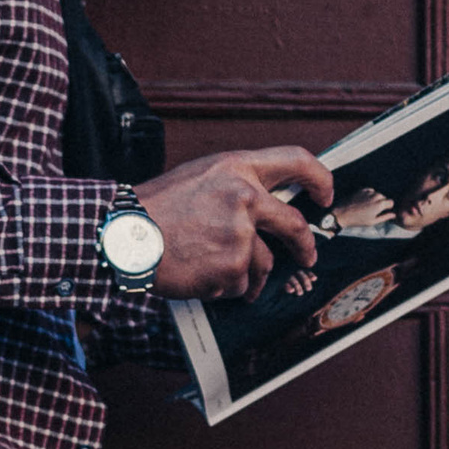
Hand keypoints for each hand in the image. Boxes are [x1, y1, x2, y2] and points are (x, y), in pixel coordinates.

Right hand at [137, 146, 333, 299]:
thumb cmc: (153, 209)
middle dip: (304, 245)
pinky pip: (239, 284)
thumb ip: (235, 187)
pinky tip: (199, 275)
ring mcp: (241, 234)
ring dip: (248, 274)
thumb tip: (267, 208)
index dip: (319, 178)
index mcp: (237, 168)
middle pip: (294, 225)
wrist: (123, 235)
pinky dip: (223, 286)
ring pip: (264, 263)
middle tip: (307, 256)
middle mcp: (245, 197)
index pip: (297, 161)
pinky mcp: (232, 267)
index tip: (325, 195)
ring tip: (218, 271)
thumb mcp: (199, 179)